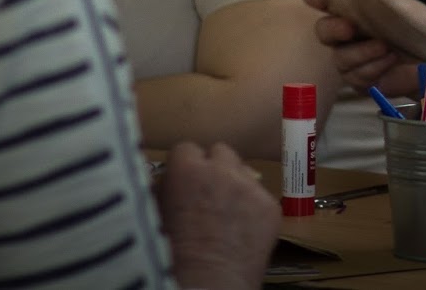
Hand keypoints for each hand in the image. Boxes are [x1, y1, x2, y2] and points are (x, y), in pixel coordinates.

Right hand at [156, 141, 277, 289]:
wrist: (207, 283)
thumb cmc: (171, 255)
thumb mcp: (154, 214)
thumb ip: (161, 189)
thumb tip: (165, 180)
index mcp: (188, 170)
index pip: (186, 148)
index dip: (184, 166)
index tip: (182, 181)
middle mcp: (222, 170)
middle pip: (220, 151)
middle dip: (212, 167)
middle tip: (206, 192)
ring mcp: (251, 186)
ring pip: (244, 170)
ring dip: (234, 183)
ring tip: (226, 210)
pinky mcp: (272, 205)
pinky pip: (262, 196)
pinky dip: (253, 207)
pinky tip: (243, 228)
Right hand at [304, 0, 425, 95]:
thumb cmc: (417, 25)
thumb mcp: (399, 6)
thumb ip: (375, 2)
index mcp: (353, 9)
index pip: (324, 0)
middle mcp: (347, 33)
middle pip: (323, 31)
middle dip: (334, 29)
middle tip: (350, 28)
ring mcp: (351, 57)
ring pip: (340, 58)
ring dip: (364, 53)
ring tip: (388, 48)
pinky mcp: (360, 80)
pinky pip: (356, 77)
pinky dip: (374, 68)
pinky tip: (390, 61)